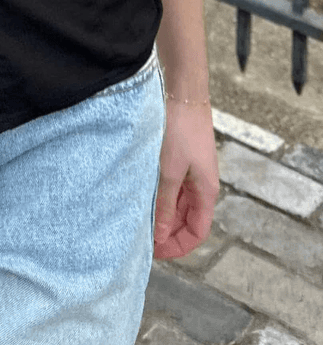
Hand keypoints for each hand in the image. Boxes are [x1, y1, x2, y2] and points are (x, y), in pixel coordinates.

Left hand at [153, 100, 219, 259]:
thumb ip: (165, 204)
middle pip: (186, 221)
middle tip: (141, 238)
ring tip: (138, 219)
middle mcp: (201, 185)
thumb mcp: (170, 170)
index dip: (178, 246)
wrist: (182, 93)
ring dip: (161, 214)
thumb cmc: (180, 129)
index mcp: (206, 191)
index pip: (197, 232)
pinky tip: (141, 196)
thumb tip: (160, 235)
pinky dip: (158, 196)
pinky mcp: (180, 160)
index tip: (154, 251)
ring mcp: (191, 172)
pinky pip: (171, 187)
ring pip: (177, 205)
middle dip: (167, 233)